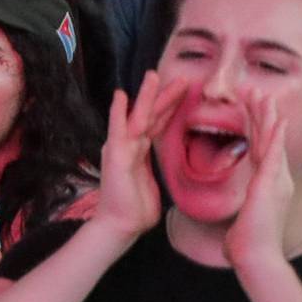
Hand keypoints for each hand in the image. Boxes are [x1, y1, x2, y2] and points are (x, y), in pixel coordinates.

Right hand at [91, 70, 179, 245]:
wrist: (120, 225)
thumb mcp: (155, 187)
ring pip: (138, 117)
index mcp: (140, 152)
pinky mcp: (115, 156)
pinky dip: (118, 112)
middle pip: (151, 115)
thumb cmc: (136, 211)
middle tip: (182, 78)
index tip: (186, 91)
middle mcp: (130, 146)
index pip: (158, 123)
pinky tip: (120, 96)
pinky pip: (118, 130)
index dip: (171, 107)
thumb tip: (170, 173)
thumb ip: (157, 173)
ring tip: (153, 75)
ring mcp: (121, 149)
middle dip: (166, 96)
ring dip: (146, 96)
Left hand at [222, 91, 294, 279]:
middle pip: (268, 139)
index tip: (252, 109)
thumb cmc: (247, 246)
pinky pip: (274, 154)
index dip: (257, 127)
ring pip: (272, 141)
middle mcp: (276, 180)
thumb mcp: (242, 222)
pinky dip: (276, 135)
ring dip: (268, 116)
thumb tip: (232, 228)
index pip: (261, 149)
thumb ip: (240, 216)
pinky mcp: (271, 184)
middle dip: (263, 114)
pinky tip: (277, 118)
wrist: (257, 258)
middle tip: (258, 91)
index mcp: (268, 186)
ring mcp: (276, 180)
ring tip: (264, 94)